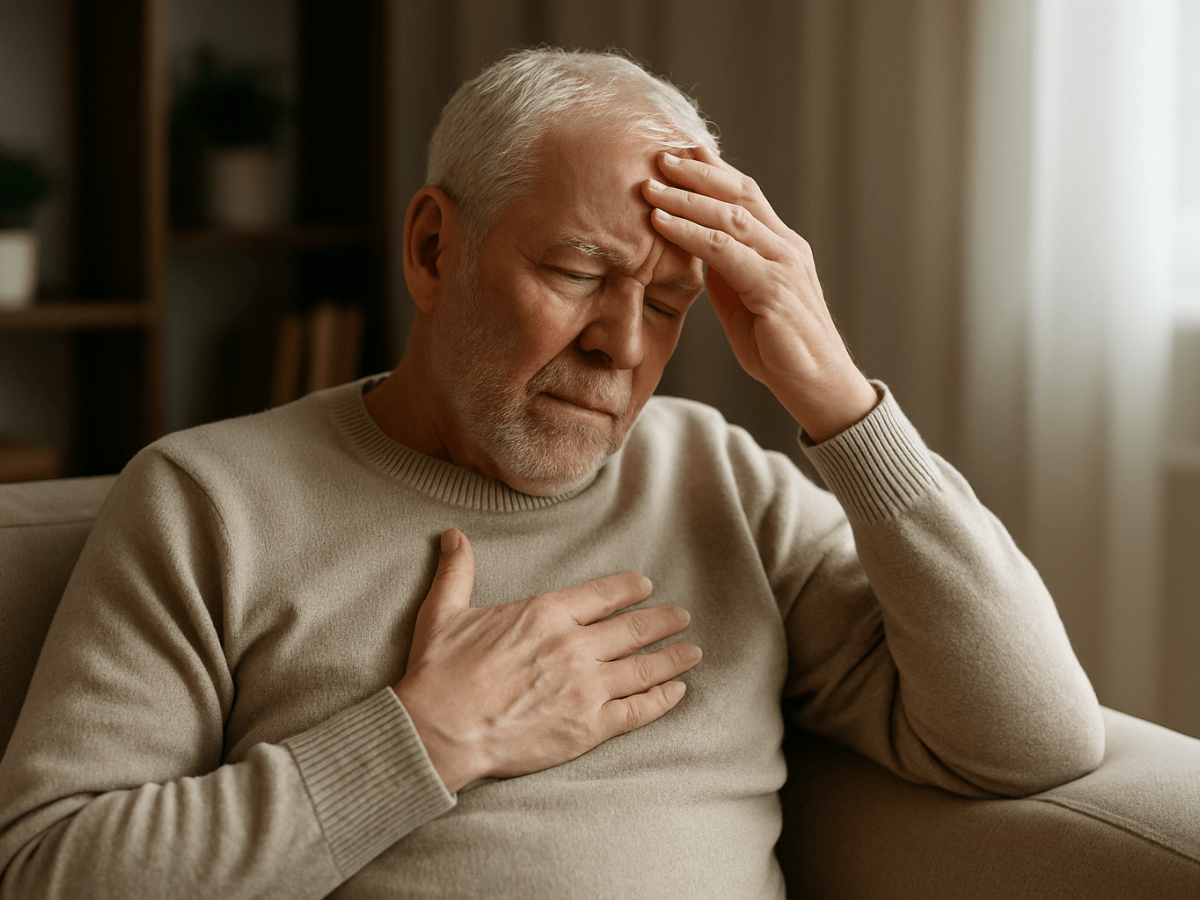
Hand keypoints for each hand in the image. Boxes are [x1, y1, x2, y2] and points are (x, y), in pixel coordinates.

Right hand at [393, 529, 701, 792]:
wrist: (439, 729)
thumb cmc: (439, 673)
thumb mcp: (444, 612)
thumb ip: (458, 572)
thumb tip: (454, 536)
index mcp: (546, 613)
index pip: (603, 595)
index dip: (629, 589)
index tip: (646, 587)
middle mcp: (574, 646)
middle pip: (633, 629)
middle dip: (663, 621)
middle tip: (682, 616)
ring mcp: (586, 687)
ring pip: (644, 667)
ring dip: (673, 657)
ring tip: (692, 651)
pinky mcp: (589, 727)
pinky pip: (638, 710)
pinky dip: (662, 699)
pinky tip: (676, 692)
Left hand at [643, 147, 877, 441]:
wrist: (817, 386)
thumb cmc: (780, 349)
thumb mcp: (745, 302)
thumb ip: (726, 273)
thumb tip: (694, 249)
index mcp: (781, 246)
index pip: (746, 195)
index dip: (713, 171)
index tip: (680, 154)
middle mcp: (786, 247)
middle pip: (739, 194)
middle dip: (696, 172)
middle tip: (658, 155)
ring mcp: (783, 265)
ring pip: (729, 217)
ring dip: (685, 198)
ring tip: (650, 186)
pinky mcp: (774, 289)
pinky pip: (725, 252)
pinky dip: (689, 234)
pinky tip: (662, 225)